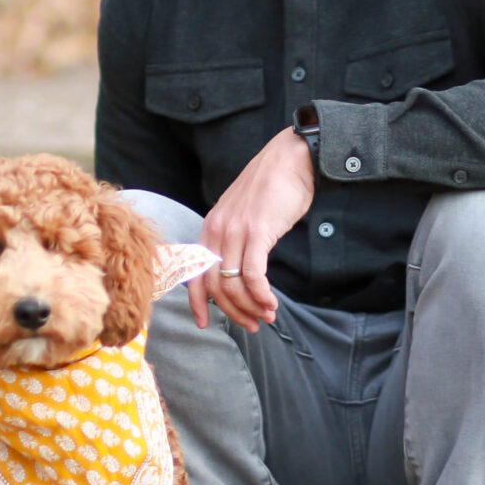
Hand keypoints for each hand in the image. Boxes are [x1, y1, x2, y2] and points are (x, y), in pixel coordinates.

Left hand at [191, 126, 317, 333]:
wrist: (290, 158)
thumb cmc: (272, 187)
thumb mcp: (243, 213)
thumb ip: (236, 238)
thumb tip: (239, 269)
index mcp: (210, 228)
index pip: (194, 274)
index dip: (196, 303)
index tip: (204, 323)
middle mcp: (217, 231)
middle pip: (214, 287)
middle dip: (233, 312)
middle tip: (251, 325)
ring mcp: (236, 231)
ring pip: (233, 285)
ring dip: (250, 307)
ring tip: (267, 316)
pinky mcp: (258, 231)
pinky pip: (253, 275)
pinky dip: (261, 295)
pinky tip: (272, 303)